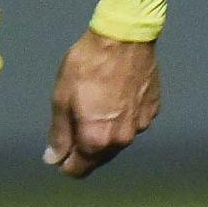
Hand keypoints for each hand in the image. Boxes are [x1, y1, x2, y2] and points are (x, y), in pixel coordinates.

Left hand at [46, 30, 157, 177]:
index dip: (65, 163)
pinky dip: (124, 117)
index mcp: (97, 139)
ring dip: (106, 132)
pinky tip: (116, 97)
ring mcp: (142, 125)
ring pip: (118, 141)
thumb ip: (59, 134)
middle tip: (75, 122)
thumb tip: (54, 159)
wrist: (125, 36)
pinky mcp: (153, 109)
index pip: (79, 170)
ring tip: (97, 105)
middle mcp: (122, 139)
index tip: (59, 150)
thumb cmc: (88, 64)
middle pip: (100, 158)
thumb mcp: (62, 98)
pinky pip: (134, 123)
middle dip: (85, 148)